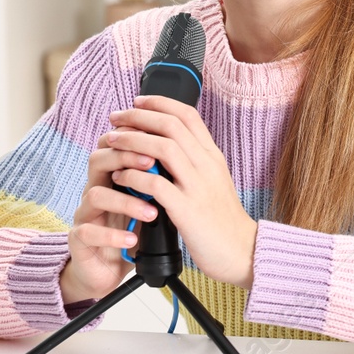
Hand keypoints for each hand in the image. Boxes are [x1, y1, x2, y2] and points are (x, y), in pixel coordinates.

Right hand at [62, 142, 161, 303]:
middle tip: (153, 165)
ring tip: (152, 213)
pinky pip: (88, 232)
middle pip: (99, 160)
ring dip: (125, 201)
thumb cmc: (134, 231)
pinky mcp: (79, 239)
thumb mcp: (151, 204)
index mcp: (113, 176)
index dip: (134, 138)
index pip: (115, 144)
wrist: (109, 269)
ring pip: (95, 195)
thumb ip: (160, 182)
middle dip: (126, 158)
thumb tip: (186, 157)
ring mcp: (85, 213)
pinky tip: (133, 238)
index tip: (161, 140)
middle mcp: (95, 189)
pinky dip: (112, 235)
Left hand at [104, 96, 258, 288]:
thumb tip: (164, 144)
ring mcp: (198, 186)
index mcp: (213, 156)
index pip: (188, 115)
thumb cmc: (222, 219)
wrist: (241, 251)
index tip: (137, 103)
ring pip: (163, 148)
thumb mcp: (213, 181)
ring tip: (112, 141)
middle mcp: (207, 165)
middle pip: (172, 126)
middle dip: (139, 117)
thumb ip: (193, 162)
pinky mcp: (187, 210)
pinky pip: (156, 184)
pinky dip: (134, 175)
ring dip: (133, 140)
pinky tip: (121, 175)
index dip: (160, 103)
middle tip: (116, 118)